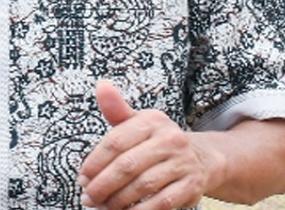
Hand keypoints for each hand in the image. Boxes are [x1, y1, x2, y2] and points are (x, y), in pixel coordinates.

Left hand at [78, 80, 211, 209]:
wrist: (202, 158)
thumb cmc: (157, 142)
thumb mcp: (138, 123)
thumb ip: (116, 109)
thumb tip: (101, 86)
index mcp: (152, 121)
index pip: (115, 141)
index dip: (95, 162)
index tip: (82, 177)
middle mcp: (170, 139)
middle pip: (127, 165)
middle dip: (102, 184)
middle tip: (88, 197)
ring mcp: (183, 162)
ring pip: (143, 185)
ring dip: (118, 200)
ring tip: (102, 207)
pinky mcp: (192, 185)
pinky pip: (162, 203)